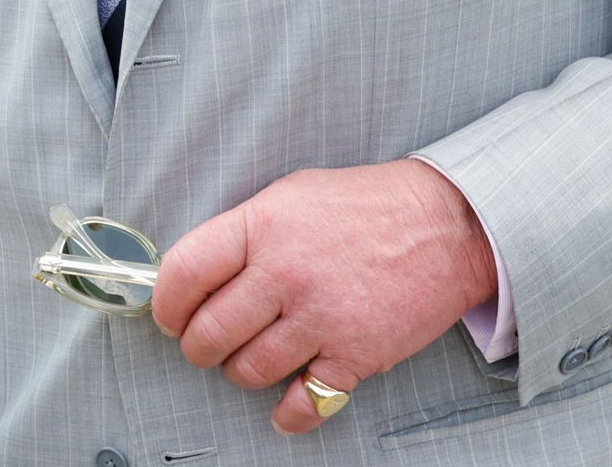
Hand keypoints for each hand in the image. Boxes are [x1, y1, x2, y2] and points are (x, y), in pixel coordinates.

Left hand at [150, 158, 497, 435]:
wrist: (446, 224)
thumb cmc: (366, 206)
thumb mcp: (289, 197)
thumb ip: (242, 233)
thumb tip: (195, 273)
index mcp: (261, 227)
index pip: (183, 273)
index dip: (165, 304)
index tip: (169, 315)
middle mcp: (285, 274)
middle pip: (209, 333)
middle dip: (198, 346)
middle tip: (204, 343)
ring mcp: (321, 317)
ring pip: (249, 370)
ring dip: (240, 373)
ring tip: (248, 359)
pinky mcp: (357, 353)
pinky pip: (306, 402)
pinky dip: (289, 413)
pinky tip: (284, 405)